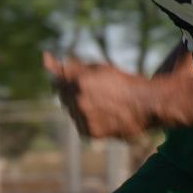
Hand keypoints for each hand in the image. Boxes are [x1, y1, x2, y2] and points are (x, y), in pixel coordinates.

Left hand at [42, 53, 156, 138]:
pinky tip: (104, 115)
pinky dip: (87, 120)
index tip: (54, 68)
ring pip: (71, 112)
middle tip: (92, 91)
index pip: (57, 79)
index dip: (56, 75)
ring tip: (103, 104)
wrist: (146, 105)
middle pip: (63, 97)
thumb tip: (46, 60)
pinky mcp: (89, 133)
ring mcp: (83, 118)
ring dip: (80, 107)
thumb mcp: (99, 68)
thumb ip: (72, 67)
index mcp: (80, 82)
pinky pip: (80, 124)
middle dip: (71, 93)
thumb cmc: (124, 82)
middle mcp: (78, 101)